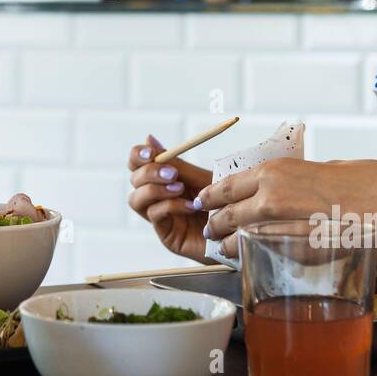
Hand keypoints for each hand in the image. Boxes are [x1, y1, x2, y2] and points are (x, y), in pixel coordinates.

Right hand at [128, 135, 214, 262]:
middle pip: (133, 180)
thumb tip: (148, 138)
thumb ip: (175, 163)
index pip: (137, 164)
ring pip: (136, 200)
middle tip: (172, 173)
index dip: (137, 156)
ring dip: (155, 190)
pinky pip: (155, 216)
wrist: (243, 227)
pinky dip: (170, 206)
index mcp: (163, 180)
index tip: (150, 152)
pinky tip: (190, 206)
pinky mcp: (167, 236)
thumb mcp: (200, 177)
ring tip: (179, 188)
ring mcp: (160, 218)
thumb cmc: (224, 202)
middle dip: (149, 172)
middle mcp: (157, 198)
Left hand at [196, 157, 376, 261]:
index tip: (204, 201)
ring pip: (236, 240)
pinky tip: (254, 257)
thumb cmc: (368, 186)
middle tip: (211, 228)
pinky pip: (262, 256)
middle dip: (215, 223)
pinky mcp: (293, 256)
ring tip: (224, 247)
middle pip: (224, 215)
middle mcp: (268, 199)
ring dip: (228, 244)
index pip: (226, 185)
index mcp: (275, 172)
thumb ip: (299, 179)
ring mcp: (278, 230)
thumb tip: (289, 186)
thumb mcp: (326, 168)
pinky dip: (253, 256)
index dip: (212, 196)